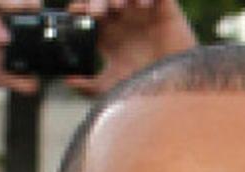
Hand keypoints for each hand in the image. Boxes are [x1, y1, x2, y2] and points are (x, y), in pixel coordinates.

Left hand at [63, 0, 196, 96]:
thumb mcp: (111, 88)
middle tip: (97, 13)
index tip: (76, 15)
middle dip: (96, 0)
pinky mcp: (164, 10)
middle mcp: (124, 22)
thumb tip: (66, 79)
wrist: (178, 89)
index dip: (79, 9)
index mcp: (109, 36)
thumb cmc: (147, 89)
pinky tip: (142, 6)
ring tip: (118, 6)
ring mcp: (143, 14)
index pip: (87, 12)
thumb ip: (87, 85)